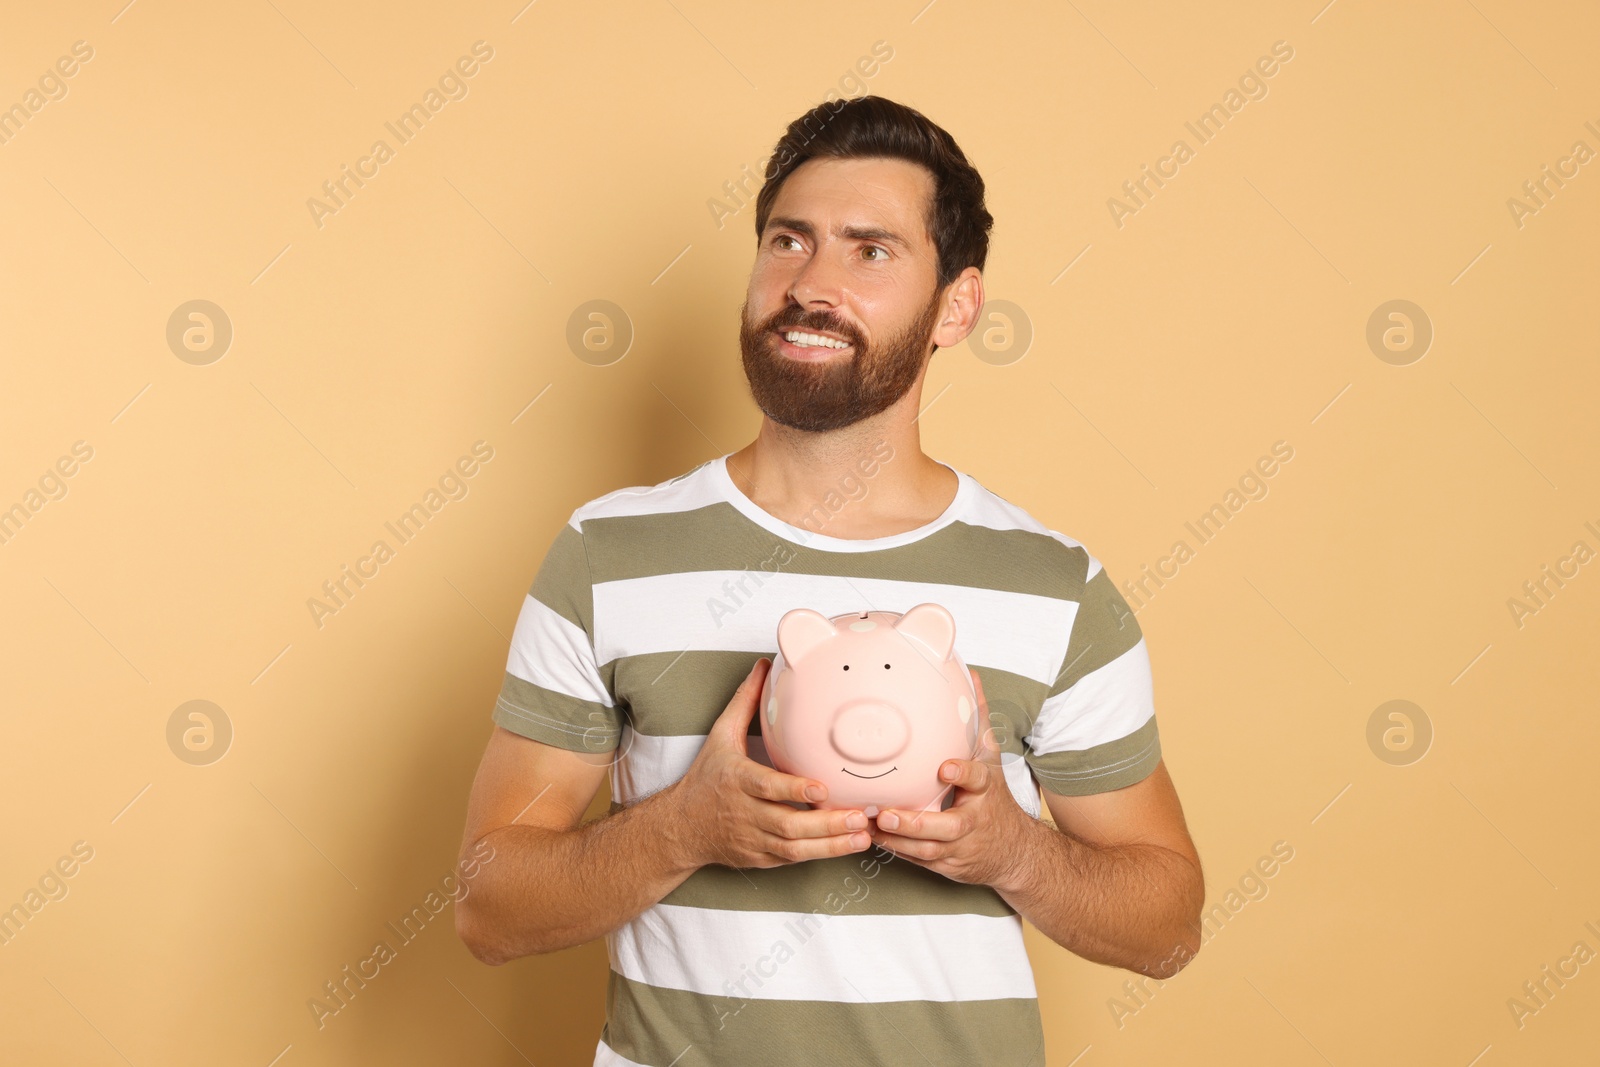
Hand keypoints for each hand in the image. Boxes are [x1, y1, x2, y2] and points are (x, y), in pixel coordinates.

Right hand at [668, 657, 873, 869]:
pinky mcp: (760, 858)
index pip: (766, 787)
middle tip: (858, 816)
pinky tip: (847, 845)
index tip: (820, 787)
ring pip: (794, 848)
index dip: (793, 791)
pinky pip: (791, 859)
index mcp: (736, 781)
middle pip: (787, 824)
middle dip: (826, 824)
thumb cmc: (706, 778)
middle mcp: (745, 813)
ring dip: (831, 845)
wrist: (681, 828)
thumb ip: (744, 701)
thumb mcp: (720, 736)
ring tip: (862, 835)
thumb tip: (762, 666)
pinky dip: (820, 855)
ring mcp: (753, 839)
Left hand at [868, 668, 1030, 887]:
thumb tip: (972, 675)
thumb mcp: (990, 758)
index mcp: (985, 791)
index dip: (962, 774)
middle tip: (885, 813)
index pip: (977, 780)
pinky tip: (871, 837)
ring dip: (897, 840)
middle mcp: (973, 821)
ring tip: (869, 826)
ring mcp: (959, 848)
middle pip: (947, 827)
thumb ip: (977, 719)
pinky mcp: (946, 865)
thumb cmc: (993, 798)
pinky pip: (918, 861)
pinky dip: (896, 851)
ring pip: (927, 850)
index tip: (945, 768)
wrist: (1013, 852)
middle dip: (915, 823)